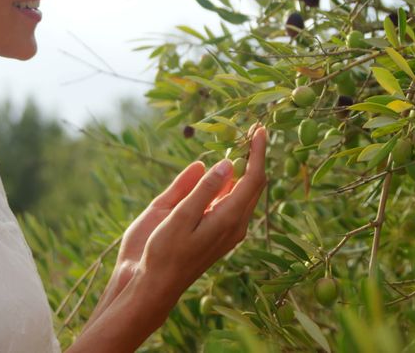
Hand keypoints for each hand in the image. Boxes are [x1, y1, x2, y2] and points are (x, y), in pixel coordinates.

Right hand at [136, 124, 267, 302]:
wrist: (154, 286)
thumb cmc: (163, 252)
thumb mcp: (180, 217)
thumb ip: (203, 190)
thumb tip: (226, 164)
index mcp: (229, 219)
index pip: (253, 179)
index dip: (258, 152)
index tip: (259, 129)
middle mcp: (234, 223)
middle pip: (253, 183)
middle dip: (254, 156)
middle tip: (249, 130)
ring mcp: (227, 229)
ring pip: (243, 192)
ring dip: (242, 168)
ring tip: (238, 143)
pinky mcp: (216, 232)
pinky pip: (230, 200)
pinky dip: (229, 182)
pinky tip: (221, 170)